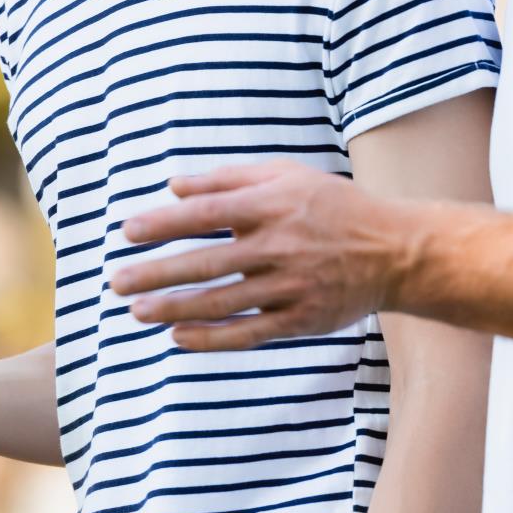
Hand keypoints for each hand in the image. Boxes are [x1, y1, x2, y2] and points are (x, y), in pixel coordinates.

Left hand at [109, 162, 413, 351]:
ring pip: (222, 302)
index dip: (163, 222)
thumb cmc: (333, 206)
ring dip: (174, 307)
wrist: (396, 251)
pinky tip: (178, 336)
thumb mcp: (286, 175)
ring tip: (137, 312)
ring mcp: (290, 286)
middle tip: (116, 281)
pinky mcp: (300, 320)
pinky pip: (248, 333)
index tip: (127, 231)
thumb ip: (229, 178)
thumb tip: (174, 186)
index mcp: (271, 204)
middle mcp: (278, 245)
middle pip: (206, 262)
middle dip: (157, 272)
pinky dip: (211, 337)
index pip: (205, 213)